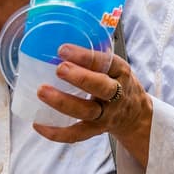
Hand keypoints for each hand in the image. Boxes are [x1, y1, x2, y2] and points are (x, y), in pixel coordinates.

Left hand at [33, 43, 153, 166]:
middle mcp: (116, 94)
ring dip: (63, 102)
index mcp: (120, 72)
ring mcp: (106, 114)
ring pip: (86, 111)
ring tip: (42, 92)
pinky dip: (56, 132)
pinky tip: (38, 124)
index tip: (63, 49)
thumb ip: (94, 56)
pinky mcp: (96, 130)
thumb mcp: (114, 66)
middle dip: (80, 78)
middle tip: (59, 68)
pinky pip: (76, 134)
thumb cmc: (117, 83)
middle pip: (101, 87)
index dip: (85, 56)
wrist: (135, 114)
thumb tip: (61, 38)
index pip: (106, 62)